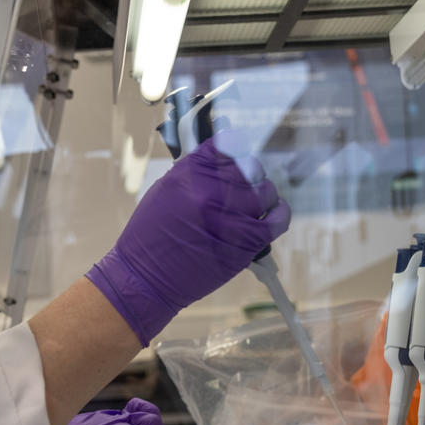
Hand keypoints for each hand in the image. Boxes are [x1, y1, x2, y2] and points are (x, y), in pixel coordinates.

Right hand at [86, 130, 290, 345]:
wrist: (146, 279)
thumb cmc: (148, 236)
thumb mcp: (163, 191)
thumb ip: (193, 172)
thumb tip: (220, 158)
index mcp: (189, 175)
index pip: (227, 145)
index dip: (233, 149)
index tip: (233, 154)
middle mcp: (212, 192)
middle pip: (250, 166)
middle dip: (247, 173)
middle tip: (240, 183)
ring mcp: (232, 218)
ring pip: (265, 190)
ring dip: (261, 193)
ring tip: (250, 203)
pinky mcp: (246, 243)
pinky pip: (278, 219)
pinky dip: (278, 212)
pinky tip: (271, 212)